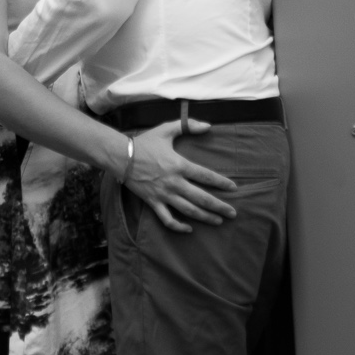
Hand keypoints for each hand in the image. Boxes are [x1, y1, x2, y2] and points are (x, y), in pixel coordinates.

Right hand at [122, 119, 237, 232]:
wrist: (121, 156)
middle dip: (219, 207)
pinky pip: (167, 219)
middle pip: (202, 198)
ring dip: (205, 217)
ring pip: (188, 210)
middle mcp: (174, 182)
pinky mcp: (153, 203)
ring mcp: (164, 195)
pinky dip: (178, 226)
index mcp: (179, 165)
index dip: (221, 182)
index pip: (206, 176)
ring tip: (218, 221)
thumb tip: (208, 125)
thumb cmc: (144, 142)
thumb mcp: (166, 130)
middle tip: (232, 213)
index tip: (233, 188)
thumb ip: (187, 125)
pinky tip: (189, 229)